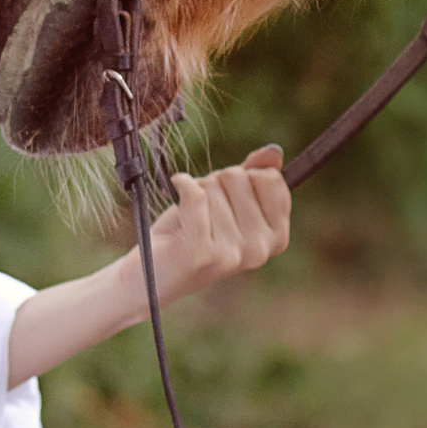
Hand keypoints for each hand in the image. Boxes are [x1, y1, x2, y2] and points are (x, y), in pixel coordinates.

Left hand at [122, 144, 290, 311]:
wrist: (150, 275)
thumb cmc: (189, 233)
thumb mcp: (227, 203)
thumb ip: (254, 178)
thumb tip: (273, 152)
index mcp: (276, 238)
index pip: (270, 179)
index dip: (243, 176)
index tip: (227, 197)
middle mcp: (260, 250)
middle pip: (239, 177)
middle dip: (215, 184)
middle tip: (202, 211)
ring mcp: (232, 254)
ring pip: (212, 186)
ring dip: (194, 193)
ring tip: (188, 219)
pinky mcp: (202, 253)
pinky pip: (195, 196)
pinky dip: (181, 185)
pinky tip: (177, 190)